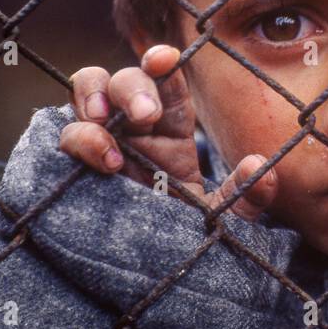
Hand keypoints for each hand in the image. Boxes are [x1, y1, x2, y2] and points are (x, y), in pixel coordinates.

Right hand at [60, 45, 277, 220]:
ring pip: (87, 93)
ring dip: (93, 96)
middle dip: (133, 87)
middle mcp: (134, 126)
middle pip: (124, 79)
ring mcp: (102, 140)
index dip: (162, 62)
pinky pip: (65, 137)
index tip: (167, 58)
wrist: (155, 270)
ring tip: (104, 120)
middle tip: (146, 115)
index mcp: (171, 125)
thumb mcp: (223, 218)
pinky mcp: (76, 166)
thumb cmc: (187, 233)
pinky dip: (78, 138)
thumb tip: (261, 168)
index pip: (166, 80)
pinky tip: (102, 160)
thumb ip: (245, 194)